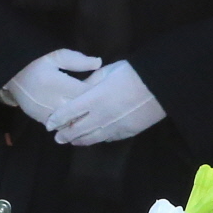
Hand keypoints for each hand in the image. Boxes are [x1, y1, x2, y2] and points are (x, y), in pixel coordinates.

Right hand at [0, 49, 104, 126]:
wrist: (8, 74)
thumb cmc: (34, 62)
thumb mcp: (55, 55)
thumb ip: (77, 60)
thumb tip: (98, 63)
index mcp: (55, 83)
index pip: (86, 92)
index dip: (100, 91)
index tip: (108, 88)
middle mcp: (50, 100)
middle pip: (80, 110)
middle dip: (94, 107)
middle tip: (105, 103)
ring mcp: (44, 112)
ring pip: (71, 121)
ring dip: (82, 118)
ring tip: (93, 114)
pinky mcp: (39, 118)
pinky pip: (59, 125)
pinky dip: (69, 123)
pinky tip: (77, 119)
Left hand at [45, 60, 165, 145]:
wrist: (163, 84)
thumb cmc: (133, 72)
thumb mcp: (107, 71)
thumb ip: (89, 83)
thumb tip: (79, 90)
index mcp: (94, 99)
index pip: (67, 113)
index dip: (56, 120)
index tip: (49, 125)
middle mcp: (102, 116)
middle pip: (77, 130)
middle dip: (65, 135)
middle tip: (57, 138)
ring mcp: (116, 126)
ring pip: (93, 137)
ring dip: (80, 140)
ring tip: (72, 141)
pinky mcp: (129, 131)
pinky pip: (110, 138)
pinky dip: (100, 138)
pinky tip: (96, 138)